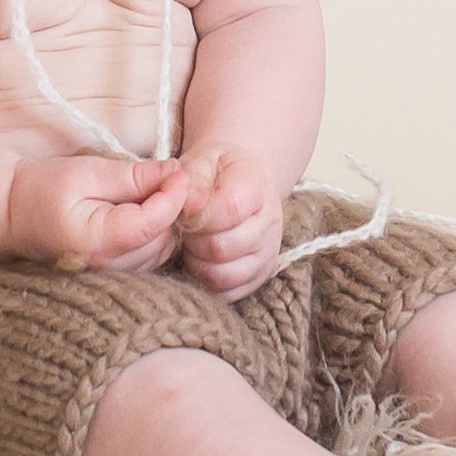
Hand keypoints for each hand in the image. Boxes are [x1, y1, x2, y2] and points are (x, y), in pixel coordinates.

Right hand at [3, 153, 186, 273]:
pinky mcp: (114, 276)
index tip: (177, 170)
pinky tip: (135, 214)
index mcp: (97, 242)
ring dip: (162, 222)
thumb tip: (174, 172)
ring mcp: (111, 277)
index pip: (155, 222)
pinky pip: (149, 257)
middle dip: (169, 207)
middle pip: (163, 238)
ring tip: (141, 195)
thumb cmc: (42, 190)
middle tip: (158, 177)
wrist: (11, 216)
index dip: (174, 194)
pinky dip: (152, 234)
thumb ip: (132, 176)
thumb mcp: (87, 172)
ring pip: (161, 250)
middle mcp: (107, 268)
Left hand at [171, 145, 286, 302]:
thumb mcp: (201, 161)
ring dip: (197, 263)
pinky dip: (206, 282)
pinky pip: (228, 294)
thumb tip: (186, 203)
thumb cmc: (213, 172)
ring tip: (192, 243)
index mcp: (257, 185)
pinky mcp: (260, 275)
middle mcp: (270, 221)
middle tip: (185, 228)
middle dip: (192, 240)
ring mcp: (268, 252)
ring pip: (223, 275)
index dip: (198, 215)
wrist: (237, 181)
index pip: (229, 209)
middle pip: (222, 247)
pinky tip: (202, 260)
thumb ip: (192, 178)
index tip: (184, 209)